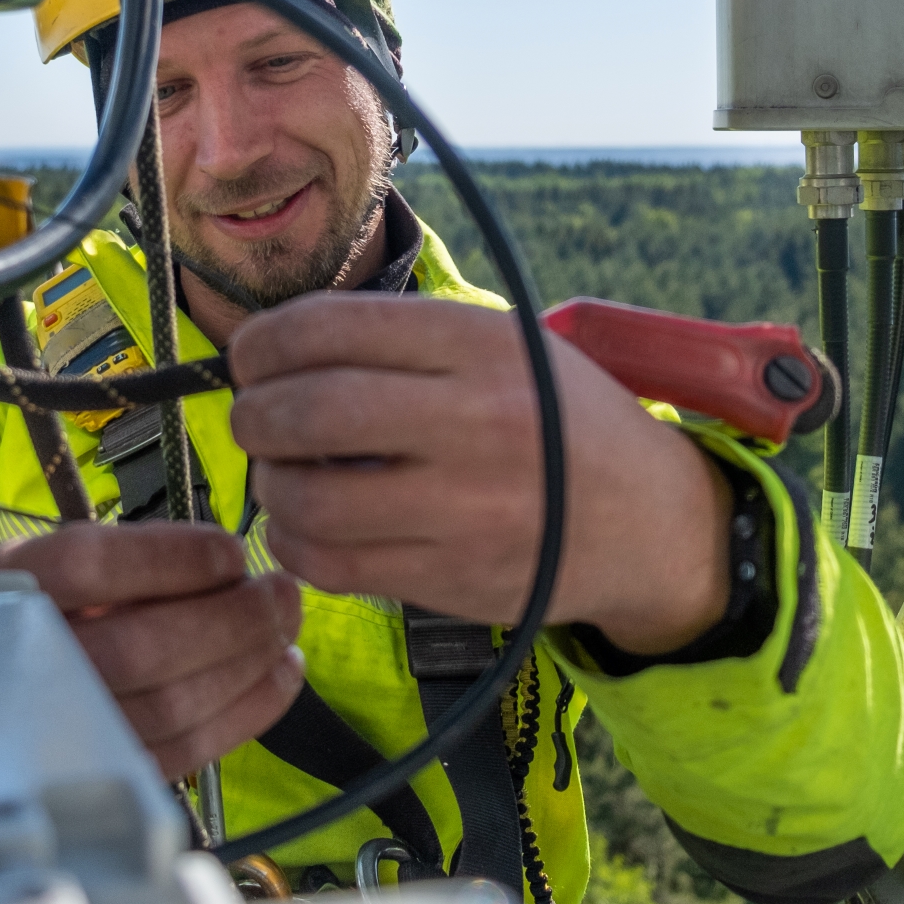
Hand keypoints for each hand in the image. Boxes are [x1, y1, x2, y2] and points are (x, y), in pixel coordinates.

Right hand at [0, 522, 304, 776]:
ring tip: (283, 626)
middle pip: (142, 646)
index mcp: (4, 591)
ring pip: (172, 704)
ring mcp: (61, 731)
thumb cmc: (30, 613)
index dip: (171, 559)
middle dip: (233, 617)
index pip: (87, 568)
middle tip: (279, 591)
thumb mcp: (49, 561)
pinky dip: (246, 711)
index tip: (230, 550)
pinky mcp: (103, 772)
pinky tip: (276, 675)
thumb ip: (122, 556)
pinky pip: (186, 749)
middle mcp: (22, 665)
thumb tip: (222, 559)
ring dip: (249, 662)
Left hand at [229, 295, 731, 654]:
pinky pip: (334, 564)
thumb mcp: (506, 344)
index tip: (251, 355)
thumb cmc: (561, 422)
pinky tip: (308, 526)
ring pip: (310, 496)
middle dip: (254, 413)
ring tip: (284, 474)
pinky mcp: (453, 577)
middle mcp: (473, 419)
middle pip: (308, 409)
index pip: (329, 327)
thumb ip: (407, 340)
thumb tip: (280, 346)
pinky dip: (296, 543)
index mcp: (479, 344)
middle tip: (255, 416)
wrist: (652, 521)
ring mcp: (465, 506)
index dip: (264, 340)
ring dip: (271, 484)